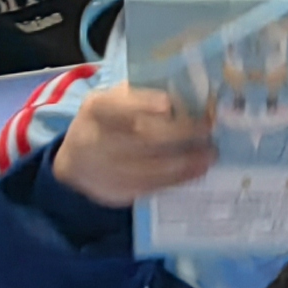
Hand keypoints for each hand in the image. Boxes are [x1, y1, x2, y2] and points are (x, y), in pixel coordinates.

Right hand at [52, 83, 219, 210]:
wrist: (77, 160)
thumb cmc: (110, 121)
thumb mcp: (117, 101)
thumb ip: (146, 97)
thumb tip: (192, 95)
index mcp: (96, 108)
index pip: (116, 106)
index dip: (141, 104)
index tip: (168, 104)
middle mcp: (94, 139)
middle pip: (138, 139)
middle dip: (178, 133)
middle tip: (208, 128)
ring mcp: (103, 170)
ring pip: (148, 167)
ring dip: (184, 161)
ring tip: (210, 153)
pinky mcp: (115, 192)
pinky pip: (150, 186)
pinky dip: (177, 178)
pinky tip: (196, 170)